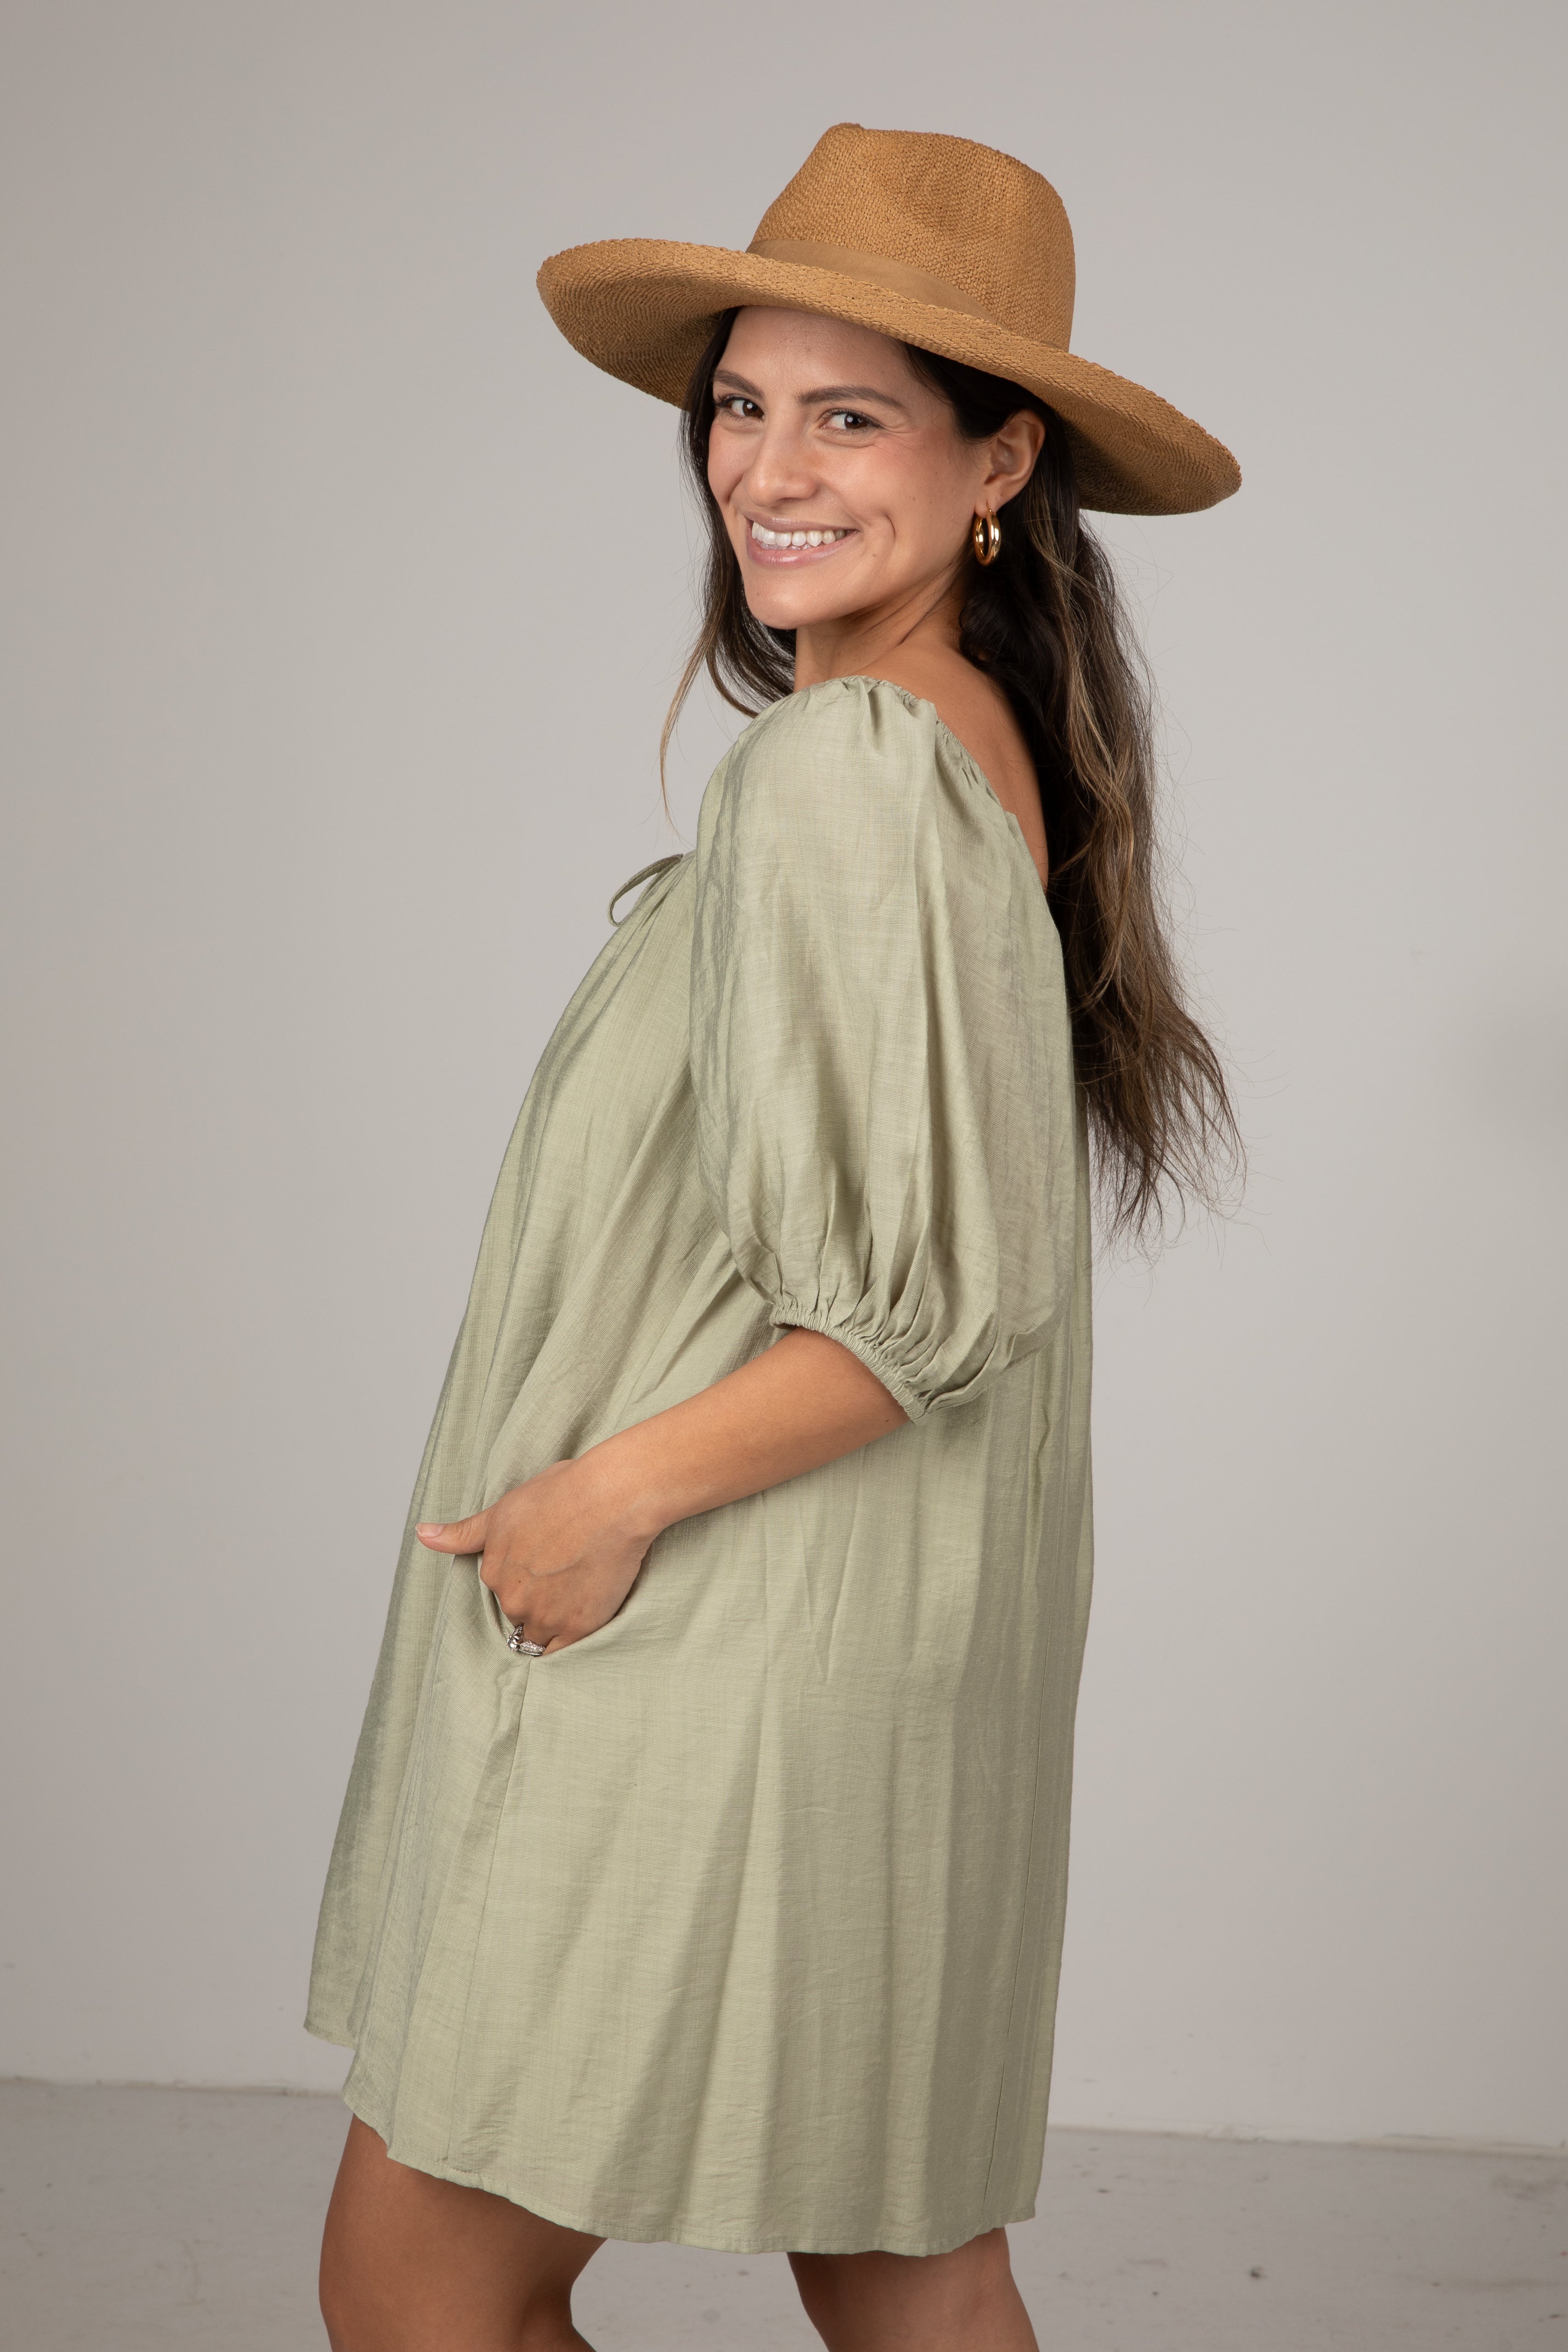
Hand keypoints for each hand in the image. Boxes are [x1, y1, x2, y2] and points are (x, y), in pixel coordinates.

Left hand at [416, 1453, 655, 1653]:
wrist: (611, 1499)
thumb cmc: (564, 1493)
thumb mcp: (504, 1509)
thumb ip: (464, 1532)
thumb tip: (422, 1534)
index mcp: (493, 1570)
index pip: (501, 1588)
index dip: (524, 1577)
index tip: (544, 1564)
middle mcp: (512, 1598)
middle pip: (518, 1614)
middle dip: (535, 1602)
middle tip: (563, 1577)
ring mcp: (544, 1616)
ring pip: (537, 1636)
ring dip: (550, 1625)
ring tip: (574, 1599)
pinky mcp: (576, 1628)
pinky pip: (561, 1652)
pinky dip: (565, 1643)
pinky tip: (578, 1623)